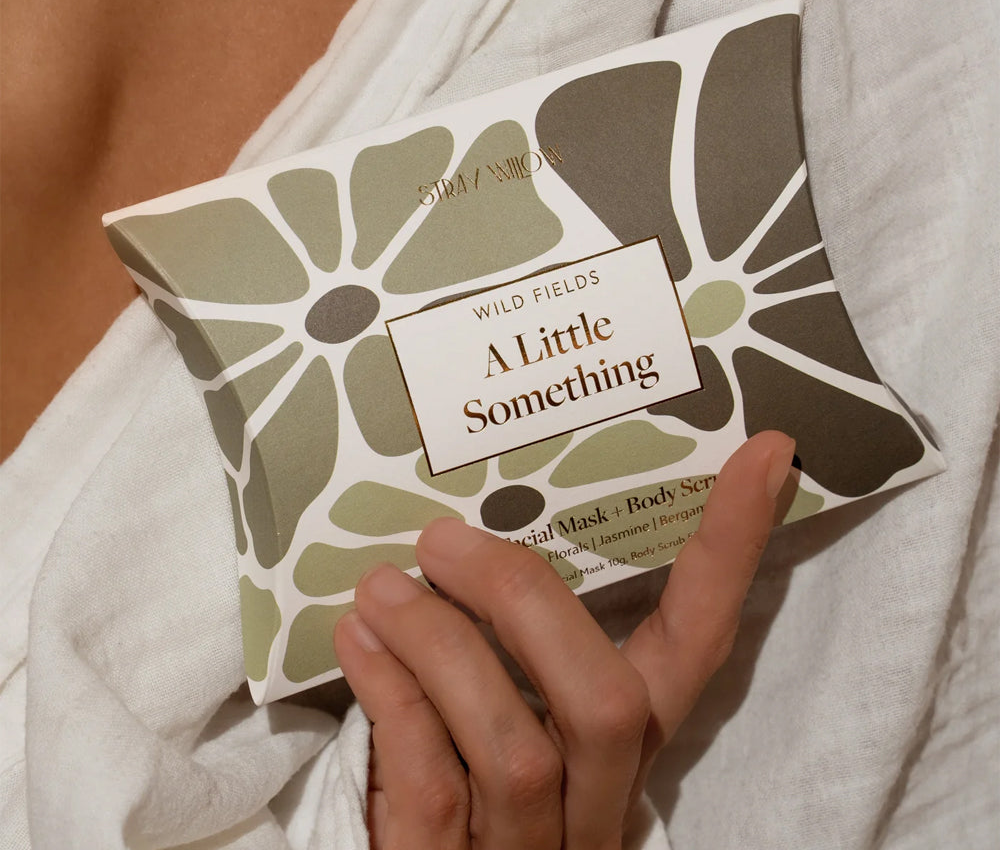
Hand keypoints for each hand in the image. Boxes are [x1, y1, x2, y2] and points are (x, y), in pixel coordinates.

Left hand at [334, 431, 795, 849]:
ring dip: (440, 647)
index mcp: (625, 748)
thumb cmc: (463, 783)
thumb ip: (510, 648)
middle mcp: (598, 803)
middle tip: (442, 538)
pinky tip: (358, 645)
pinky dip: (393, 702)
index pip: (699, 645)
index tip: (762, 453)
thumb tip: (463, 528)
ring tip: (378, 587)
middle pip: (607, 702)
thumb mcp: (510, 714)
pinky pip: (432, 789)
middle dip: (525, 601)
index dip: (729, 553)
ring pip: (515, 749)